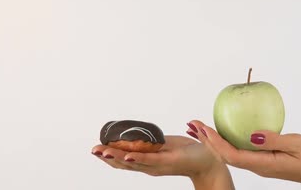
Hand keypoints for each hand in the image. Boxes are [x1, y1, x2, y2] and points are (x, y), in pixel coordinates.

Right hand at [90, 134, 222, 178]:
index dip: (110, 156)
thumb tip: (141, 134)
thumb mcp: (167, 145)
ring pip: (133, 162)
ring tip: (103, 152)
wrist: (208, 161)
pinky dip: (138, 158)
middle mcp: (150, 166)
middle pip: (124, 163)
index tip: (96, 149)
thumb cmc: (189, 153)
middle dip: (107, 157)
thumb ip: (153, 142)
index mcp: (149, 161)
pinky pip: (150, 160)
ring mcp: (158, 165)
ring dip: (117, 157)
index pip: (125, 160)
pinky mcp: (168, 161)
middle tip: (93, 150)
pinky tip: (128, 155)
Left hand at [187, 120, 300, 188]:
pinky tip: (225, 131)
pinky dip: (227, 141)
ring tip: (200, 128)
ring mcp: (260, 165)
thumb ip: (274, 140)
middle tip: (193, 123)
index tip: (203, 128)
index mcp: (263, 164)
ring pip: (231, 154)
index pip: (232, 154)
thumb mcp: (297, 144)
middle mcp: (258, 166)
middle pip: (226, 155)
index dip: (215, 142)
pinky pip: (240, 151)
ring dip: (214, 141)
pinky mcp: (264, 161)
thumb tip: (252, 135)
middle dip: (207, 140)